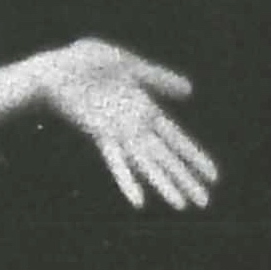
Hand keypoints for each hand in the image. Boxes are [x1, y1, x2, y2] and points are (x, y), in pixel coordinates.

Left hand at [37, 41, 218, 210]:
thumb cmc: (88, 63)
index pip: (177, 139)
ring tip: (181, 206)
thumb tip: (190, 90)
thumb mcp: (131, 66)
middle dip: (186, 180)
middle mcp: (134, 126)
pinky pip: (116, 162)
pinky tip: (138, 201)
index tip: (214, 177)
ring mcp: (117, 133)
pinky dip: (127, 181)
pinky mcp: (99, 135)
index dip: (195, 158)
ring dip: (165, 185)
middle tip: (205, 203)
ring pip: (147, 165)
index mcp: (145, 109)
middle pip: (167, 158)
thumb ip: (159, 78)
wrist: (56, 69)